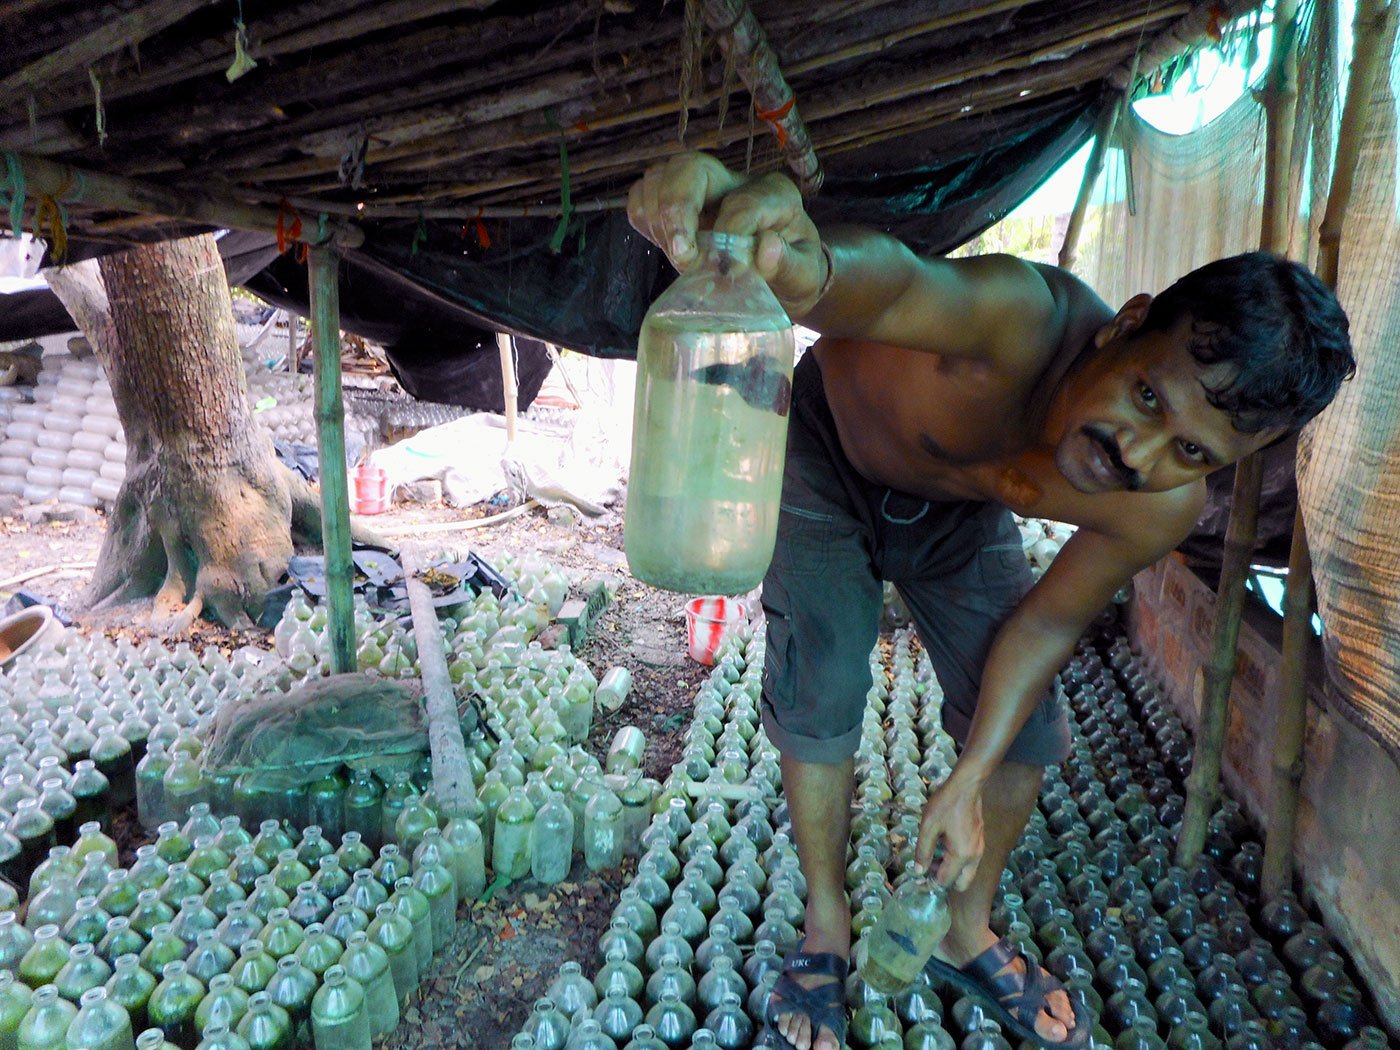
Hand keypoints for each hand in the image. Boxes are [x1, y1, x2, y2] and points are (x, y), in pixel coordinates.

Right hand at [627, 151, 828, 314]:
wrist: (781, 277)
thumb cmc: (793, 273)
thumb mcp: (803, 275)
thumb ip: (787, 263)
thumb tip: (765, 248)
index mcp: (774, 193)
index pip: (741, 202)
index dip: (729, 235)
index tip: (728, 270)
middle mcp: (734, 181)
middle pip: (690, 168)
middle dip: (678, 211)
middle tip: (683, 256)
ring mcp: (701, 189)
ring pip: (659, 177)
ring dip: (660, 220)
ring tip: (680, 256)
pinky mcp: (677, 203)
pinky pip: (641, 197)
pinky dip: (645, 220)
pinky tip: (666, 246)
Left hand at [915, 775, 984, 892]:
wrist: (966, 786)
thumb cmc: (945, 804)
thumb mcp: (928, 827)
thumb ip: (923, 851)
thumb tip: (919, 872)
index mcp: (961, 856)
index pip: (945, 881)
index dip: (930, 880)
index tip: (919, 872)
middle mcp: (974, 857)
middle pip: (961, 884)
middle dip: (945, 879)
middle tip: (929, 865)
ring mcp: (980, 849)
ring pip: (967, 873)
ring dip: (952, 870)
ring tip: (935, 852)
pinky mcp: (980, 842)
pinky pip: (970, 862)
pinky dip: (958, 861)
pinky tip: (945, 844)